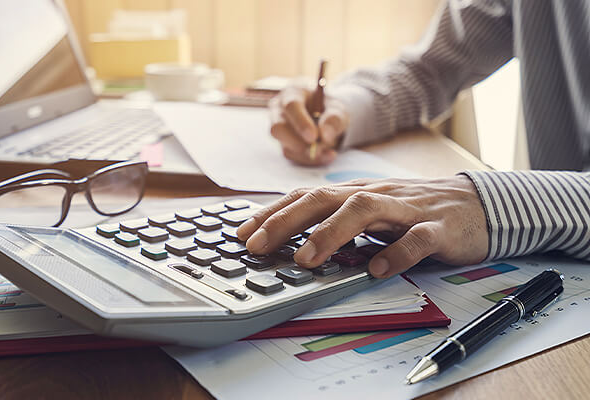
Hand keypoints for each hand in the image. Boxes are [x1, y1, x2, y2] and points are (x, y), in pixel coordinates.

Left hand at [237, 176, 488, 277]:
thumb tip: (293, 241)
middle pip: (325, 199)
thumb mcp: (370, 213)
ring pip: (365, 211)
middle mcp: (375, 195)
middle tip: (259, 245)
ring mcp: (406, 210)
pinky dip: (396, 253)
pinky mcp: (438, 228)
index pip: (306, 197)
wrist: (477, 205)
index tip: (243, 233)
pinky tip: (376, 270)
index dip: (273, 213)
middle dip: (287, 221)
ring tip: (306, 258)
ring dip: (331, 232)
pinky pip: (416, 239)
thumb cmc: (414, 212)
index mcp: (356, 193)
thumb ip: (338, 222)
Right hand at [268, 87, 349, 165]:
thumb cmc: (330, 110)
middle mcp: (279, 111)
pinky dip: (310, 160)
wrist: (328, 121)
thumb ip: (334, 119)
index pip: (291, 106)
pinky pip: (293, 156)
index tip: (314, 137)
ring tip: (329, 152)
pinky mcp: (284, 145)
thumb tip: (325, 135)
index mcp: (292, 94)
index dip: (301, 122)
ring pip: (285, 146)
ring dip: (308, 154)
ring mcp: (279, 130)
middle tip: (317, 150)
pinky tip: (326, 156)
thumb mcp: (338, 110)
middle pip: (278, 128)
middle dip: (298, 142)